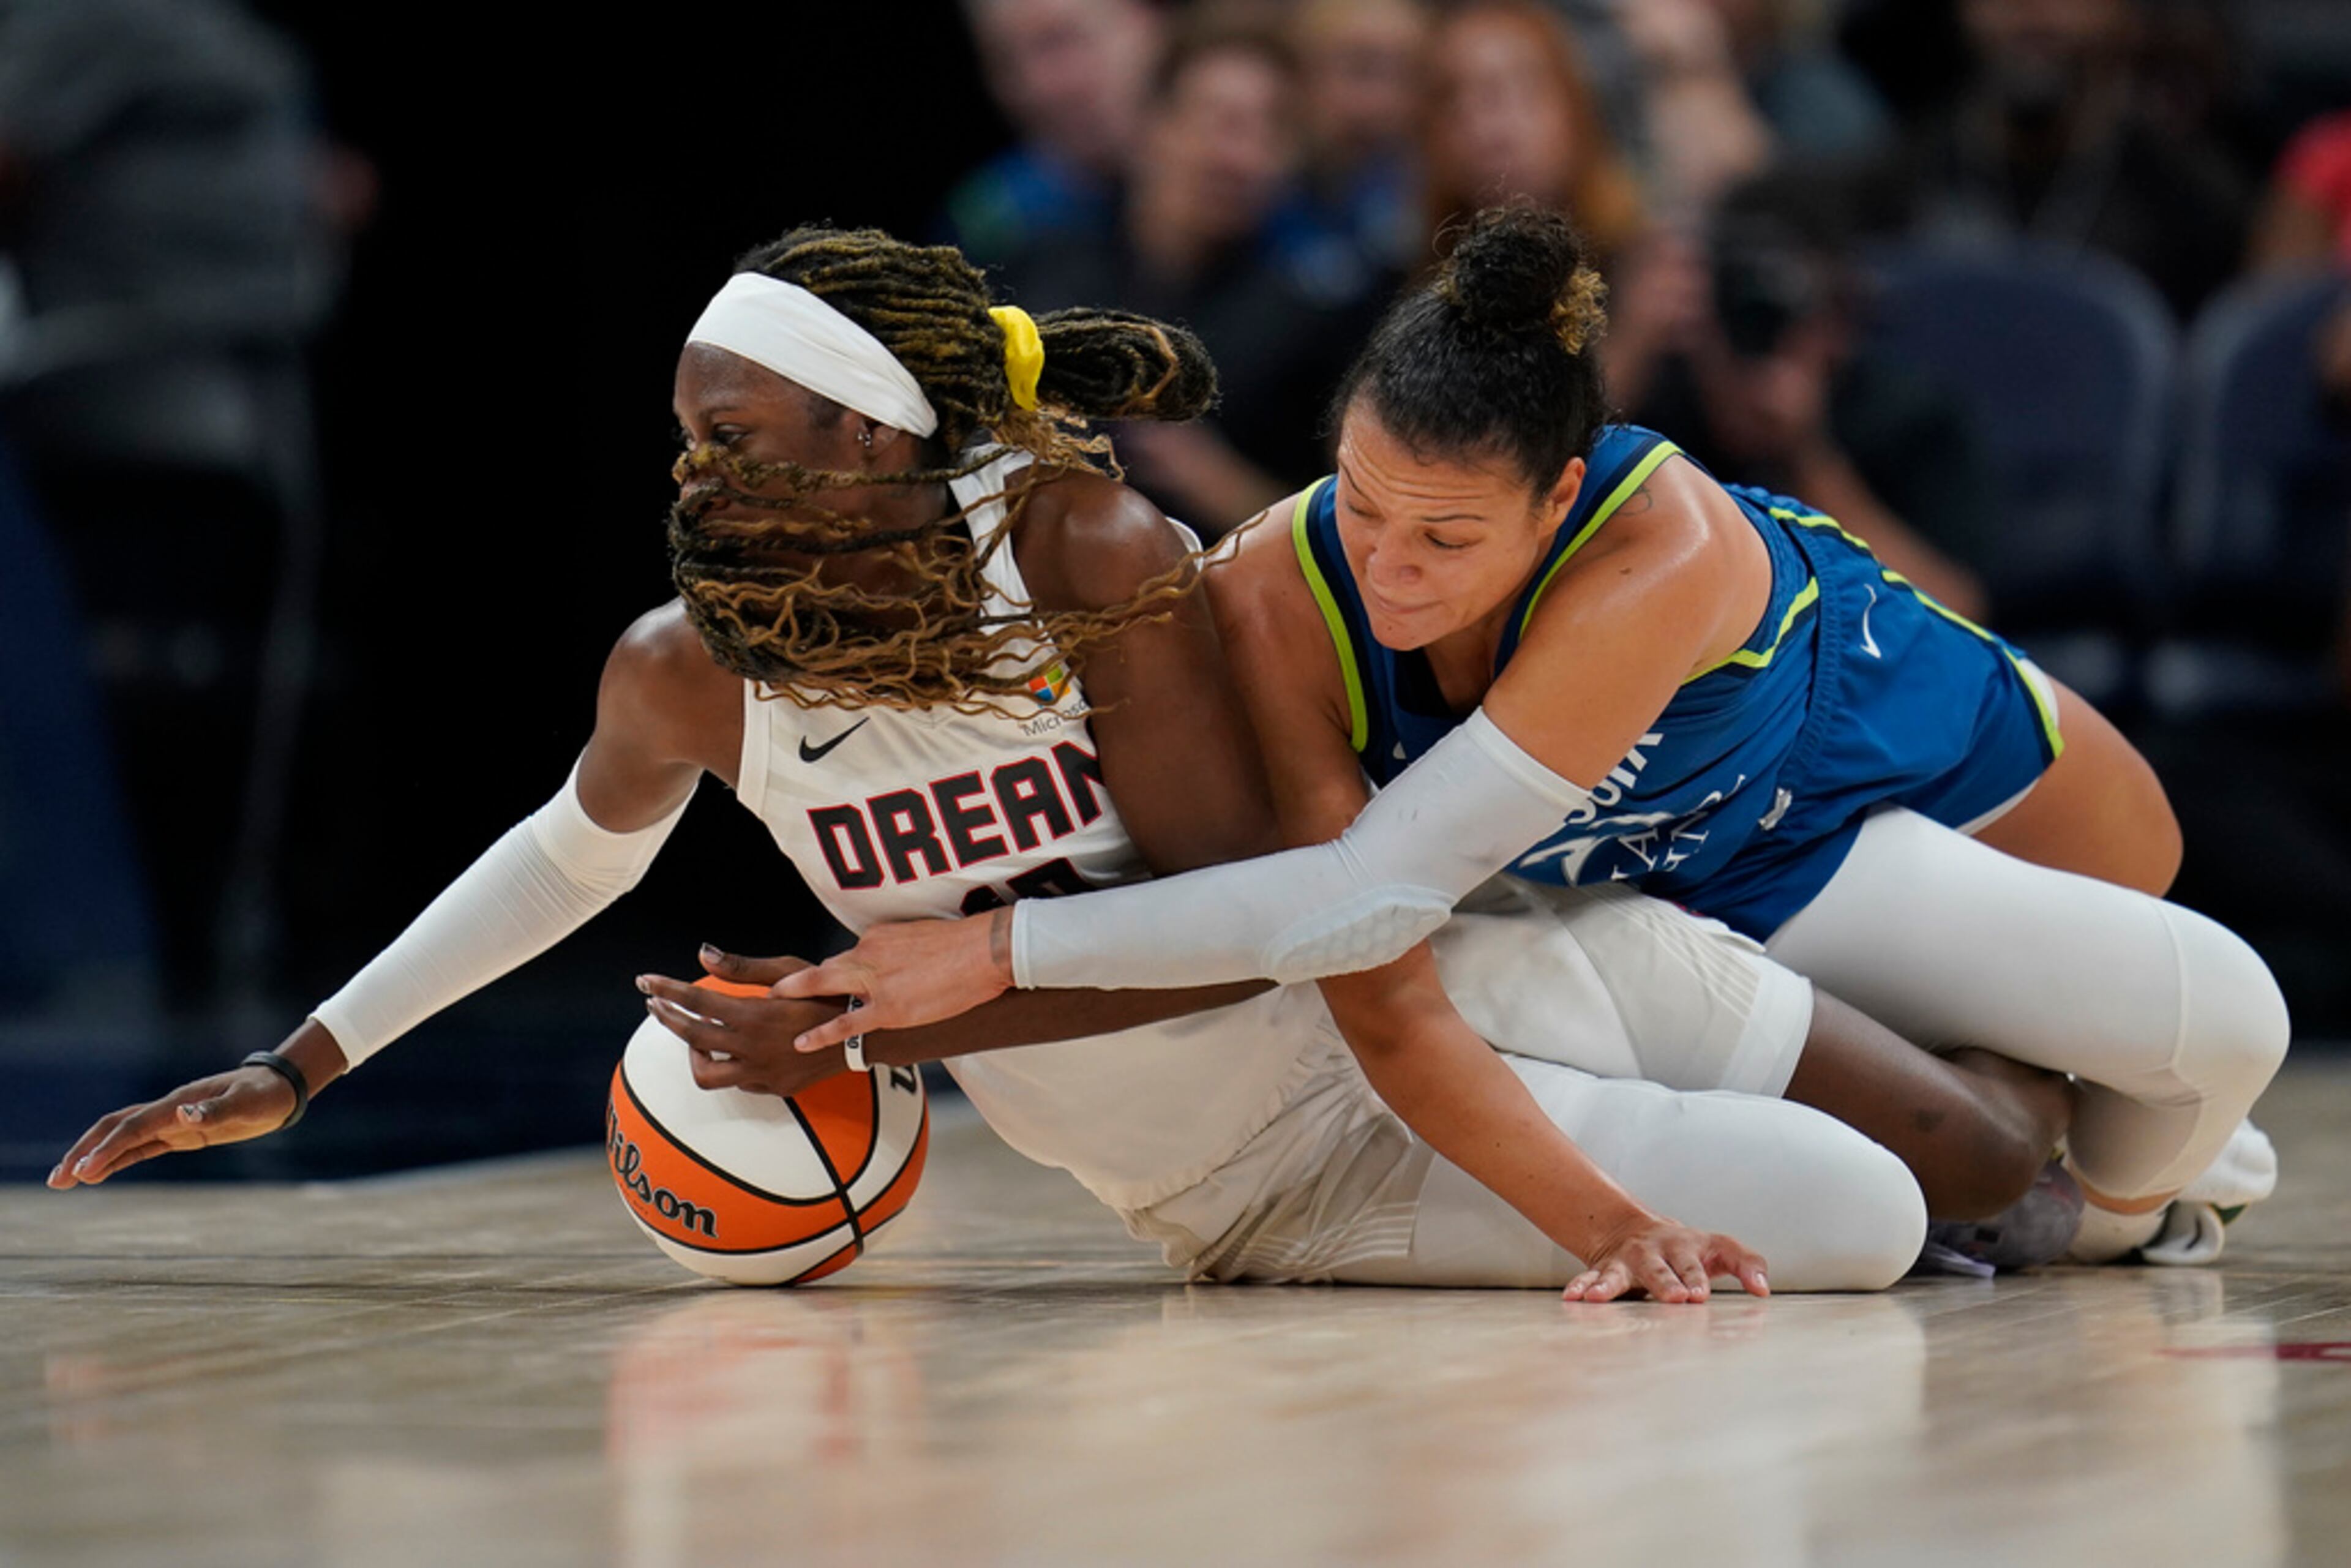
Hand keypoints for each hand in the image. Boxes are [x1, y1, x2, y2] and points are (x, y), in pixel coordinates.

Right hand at [48, 1065, 300, 1188]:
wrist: (279, 1088)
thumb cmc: (265, 1094)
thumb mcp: (248, 1104)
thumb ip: (216, 1110)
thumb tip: (183, 1114)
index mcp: (178, 1104)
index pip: (133, 1127)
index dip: (107, 1149)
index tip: (83, 1172)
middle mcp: (168, 1111)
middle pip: (115, 1129)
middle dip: (84, 1152)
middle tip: (56, 1180)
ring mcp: (172, 1121)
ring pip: (122, 1138)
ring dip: (94, 1157)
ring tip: (64, 1180)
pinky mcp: (181, 1134)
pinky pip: (142, 1147)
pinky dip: (118, 1159)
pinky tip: (99, 1173)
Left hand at [636, 947, 852, 1095]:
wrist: (861, 1036)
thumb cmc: (825, 995)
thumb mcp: (787, 972)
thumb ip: (741, 967)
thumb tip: (703, 954)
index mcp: (755, 1015)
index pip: (697, 1001)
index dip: (667, 989)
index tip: (646, 982)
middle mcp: (753, 1048)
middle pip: (692, 1036)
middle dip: (667, 1017)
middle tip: (655, 1004)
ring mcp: (762, 1073)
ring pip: (706, 1074)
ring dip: (695, 1053)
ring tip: (695, 1037)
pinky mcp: (773, 1088)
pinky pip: (737, 1081)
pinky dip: (729, 1065)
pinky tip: (733, 1050)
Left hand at [770, 909, 1011, 1051]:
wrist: (983, 951)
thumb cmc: (961, 942)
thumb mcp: (919, 934)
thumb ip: (896, 948)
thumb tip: (888, 959)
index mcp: (877, 936)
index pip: (849, 957)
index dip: (839, 974)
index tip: (828, 983)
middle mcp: (868, 954)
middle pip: (823, 970)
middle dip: (794, 982)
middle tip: (772, 990)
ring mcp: (874, 982)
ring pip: (824, 988)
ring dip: (796, 998)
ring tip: (773, 1007)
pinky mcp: (888, 1009)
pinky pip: (845, 1024)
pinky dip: (820, 1034)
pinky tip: (801, 1043)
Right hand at [1562, 1216, 1768, 1303]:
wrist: (1635, 1229)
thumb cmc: (1687, 1249)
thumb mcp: (1719, 1249)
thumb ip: (1747, 1264)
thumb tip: (1764, 1291)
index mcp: (1685, 1247)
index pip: (1694, 1263)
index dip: (1696, 1277)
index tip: (1699, 1295)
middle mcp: (1654, 1251)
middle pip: (1659, 1268)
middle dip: (1665, 1283)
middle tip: (1673, 1298)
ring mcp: (1627, 1260)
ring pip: (1618, 1273)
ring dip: (1609, 1286)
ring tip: (1598, 1299)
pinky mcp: (1605, 1269)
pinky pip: (1590, 1277)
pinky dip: (1582, 1286)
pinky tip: (1574, 1298)